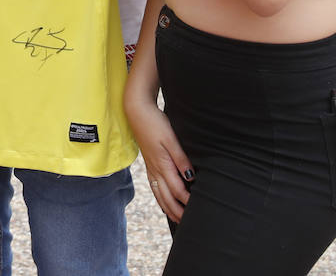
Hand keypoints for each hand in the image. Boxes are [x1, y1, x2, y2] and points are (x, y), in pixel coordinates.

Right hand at [125, 89, 192, 221]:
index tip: (199, 210)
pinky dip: (160, 199)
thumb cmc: (155, 123)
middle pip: (167, 197)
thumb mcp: (170, 138)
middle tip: (190, 223)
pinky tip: (163, 202)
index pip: (177, 190)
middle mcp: (155, 169)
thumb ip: (181, 158)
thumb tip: (191, 177)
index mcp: (162, 164)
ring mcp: (150, 168)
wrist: (136, 111)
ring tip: (178, 219)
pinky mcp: (148, 164)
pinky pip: (153, 187)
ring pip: (159, 194)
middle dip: (178, 211)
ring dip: (168, 208)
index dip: (188, 201)